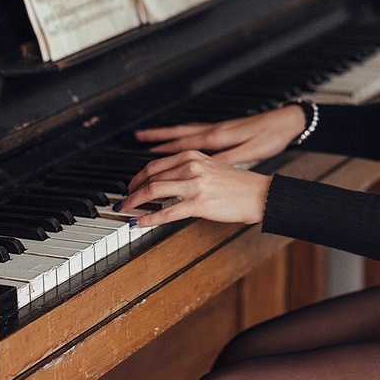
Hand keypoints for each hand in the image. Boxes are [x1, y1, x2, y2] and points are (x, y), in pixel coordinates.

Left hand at [118, 150, 272, 226]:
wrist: (258, 194)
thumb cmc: (237, 185)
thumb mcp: (210, 167)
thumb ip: (187, 171)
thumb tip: (164, 183)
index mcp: (192, 156)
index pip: (155, 165)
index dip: (137, 177)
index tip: (129, 187)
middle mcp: (191, 166)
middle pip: (150, 175)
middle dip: (131, 189)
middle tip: (122, 201)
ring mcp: (194, 184)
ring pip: (153, 190)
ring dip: (134, 202)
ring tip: (125, 210)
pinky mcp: (199, 204)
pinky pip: (166, 211)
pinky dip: (148, 218)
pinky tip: (138, 223)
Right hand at [133, 105, 306, 165]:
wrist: (286, 122)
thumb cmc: (270, 137)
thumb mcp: (250, 152)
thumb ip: (226, 160)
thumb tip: (205, 168)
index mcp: (216, 138)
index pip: (180, 145)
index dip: (160, 156)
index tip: (143, 163)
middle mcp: (212, 131)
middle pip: (175, 137)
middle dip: (154, 143)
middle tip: (137, 147)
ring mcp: (215, 129)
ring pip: (181, 132)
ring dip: (163, 136)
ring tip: (145, 139)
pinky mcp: (222, 130)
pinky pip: (192, 132)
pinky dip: (179, 135)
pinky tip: (177, 140)